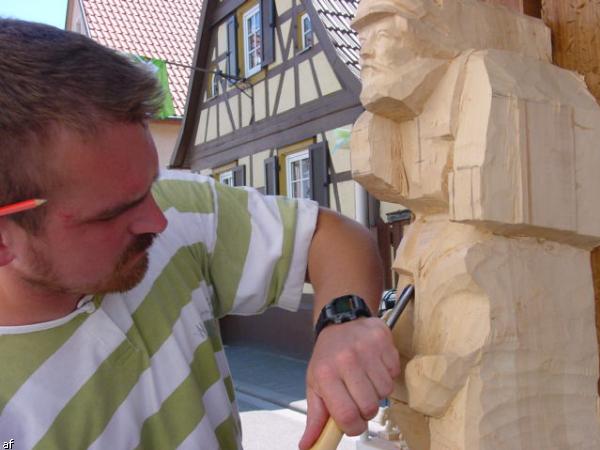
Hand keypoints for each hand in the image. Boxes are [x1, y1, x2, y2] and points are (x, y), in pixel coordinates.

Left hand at [299, 317, 399, 448]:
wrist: (341, 321)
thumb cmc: (328, 357)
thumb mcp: (316, 385)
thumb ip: (315, 418)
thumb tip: (308, 446)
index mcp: (326, 374)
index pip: (346, 415)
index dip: (353, 426)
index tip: (353, 423)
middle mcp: (346, 360)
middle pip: (369, 407)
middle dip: (366, 410)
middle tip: (359, 397)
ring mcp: (366, 349)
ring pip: (385, 391)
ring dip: (378, 391)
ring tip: (366, 378)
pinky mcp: (383, 340)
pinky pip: (394, 372)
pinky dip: (387, 374)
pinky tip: (375, 365)